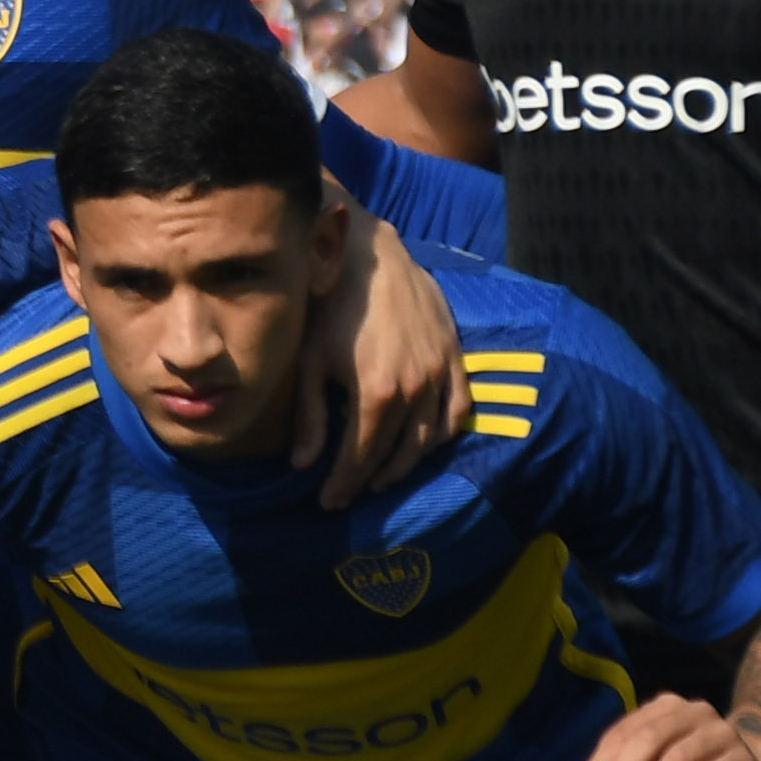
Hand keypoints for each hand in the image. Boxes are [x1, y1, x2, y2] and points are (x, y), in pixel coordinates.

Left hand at [303, 215, 456, 508]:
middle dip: (370, 479)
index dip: (344, 484)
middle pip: (396, 452)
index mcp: (378, 393)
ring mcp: (440, 373)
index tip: (329, 502)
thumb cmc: (331, 307)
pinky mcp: (454, 357)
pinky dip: (442, 433)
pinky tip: (423, 443)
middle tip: (351, 493)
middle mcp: (416, 390)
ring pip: (429, 438)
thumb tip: (303, 466)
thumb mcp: (311, 362)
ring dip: (406, 463)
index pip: (362, 457)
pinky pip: (458, 409)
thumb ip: (312, 417)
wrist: (371, 257)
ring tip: (381, 475)